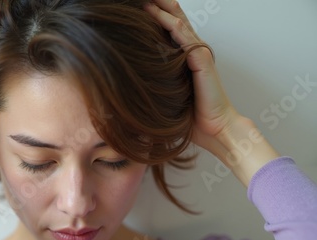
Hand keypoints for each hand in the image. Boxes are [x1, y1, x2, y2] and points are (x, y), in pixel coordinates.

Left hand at [144, 0, 278, 185]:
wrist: (213, 128)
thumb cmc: (190, 115)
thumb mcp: (167, 94)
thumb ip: (154, 83)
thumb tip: (125, 85)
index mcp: (185, 56)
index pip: (170, 27)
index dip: (156, 14)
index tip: (137, 8)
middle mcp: (192, 50)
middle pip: (175, 18)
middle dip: (160, 5)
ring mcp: (199, 54)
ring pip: (180, 24)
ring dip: (164, 10)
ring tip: (148, 0)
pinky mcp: (203, 62)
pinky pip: (187, 41)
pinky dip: (175, 28)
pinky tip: (164, 17)